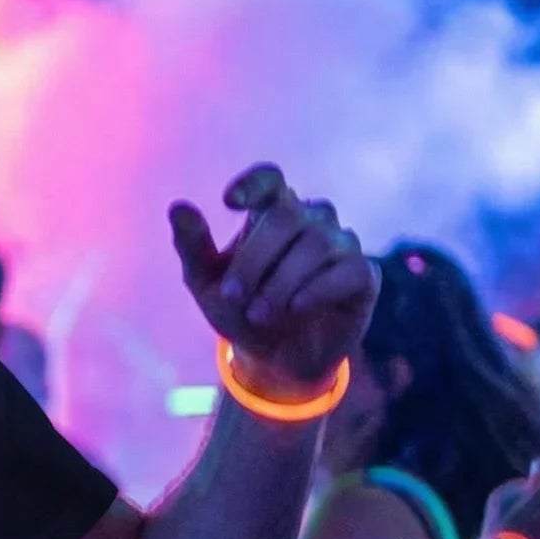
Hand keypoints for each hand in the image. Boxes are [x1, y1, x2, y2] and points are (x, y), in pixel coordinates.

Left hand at [170, 166, 376, 394]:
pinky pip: (348, 269)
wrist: (274, 359)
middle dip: (254, 258)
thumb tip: (177, 207)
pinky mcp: (363, 276)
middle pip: (287, 215)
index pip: (270, 179)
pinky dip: (317, 289)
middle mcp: (310, 220)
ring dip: (280, 282)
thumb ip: (192, 246)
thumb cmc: (239, 311)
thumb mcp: (206, 284)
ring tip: (259, 314)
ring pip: (316, 242)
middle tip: (233, 296)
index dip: (254, 184)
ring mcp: (340, 245)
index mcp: (270, 213)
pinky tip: (296, 308)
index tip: (229, 203)